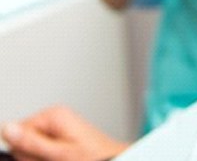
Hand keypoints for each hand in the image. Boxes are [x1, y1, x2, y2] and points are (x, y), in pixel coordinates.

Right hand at [1, 106, 129, 160]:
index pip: (17, 131)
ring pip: (33, 148)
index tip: (42, 155)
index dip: (25, 149)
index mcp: (54, 114)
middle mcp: (56, 117)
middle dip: (35, 154)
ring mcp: (58, 127)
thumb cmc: (93, 155)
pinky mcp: (60, 137)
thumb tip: (7, 128)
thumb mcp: (59, 151)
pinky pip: (43, 150)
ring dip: (42, 157)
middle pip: (25, 140)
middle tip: (55, 157)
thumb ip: (32, 141)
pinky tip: (63, 158)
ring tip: (62, 158)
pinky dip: (49, 157)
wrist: (112, 158)